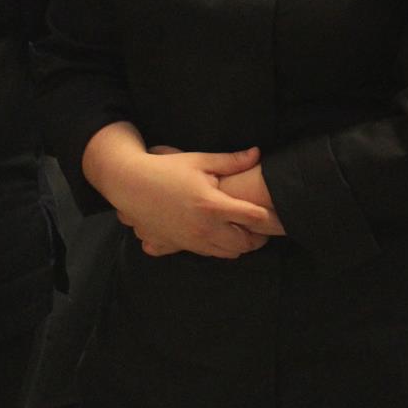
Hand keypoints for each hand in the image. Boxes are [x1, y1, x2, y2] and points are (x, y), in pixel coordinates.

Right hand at [82, 124, 272, 259]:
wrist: (130, 185)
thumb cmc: (166, 169)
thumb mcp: (200, 160)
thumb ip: (231, 161)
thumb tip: (257, 153)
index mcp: (212, 204)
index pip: (253, 217)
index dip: (271, 218)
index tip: (277, 214)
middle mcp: (204, 227)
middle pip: (244, 244)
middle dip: (257, 237)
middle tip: (260, 226)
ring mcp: (191, 240)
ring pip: (228, 254)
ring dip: (238, 245)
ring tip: (242, 230)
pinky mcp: (180, 246)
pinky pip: (209, 254)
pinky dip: (220, 248)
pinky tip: (220, 233)